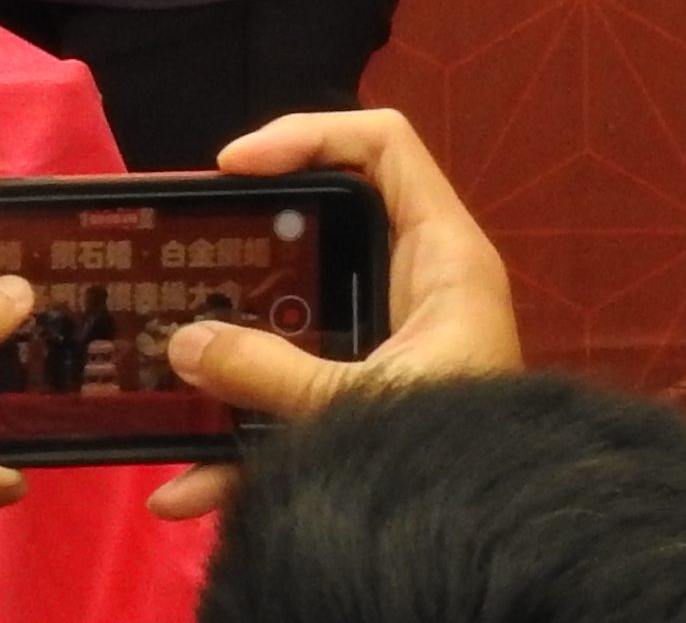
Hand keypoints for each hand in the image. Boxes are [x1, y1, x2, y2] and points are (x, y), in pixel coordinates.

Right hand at [144, 110, 520, 521]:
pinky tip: (192, 483)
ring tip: (172, 348)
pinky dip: (243, 434)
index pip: (382, 144)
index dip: (307, 133)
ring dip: (236, 337)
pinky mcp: (368, 397)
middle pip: (324, 216)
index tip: (235, 167)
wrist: (512, 551)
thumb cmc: (470, 462)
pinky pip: (295, 390)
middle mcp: (417, 286)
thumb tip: (182, 343)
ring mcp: (392, 341)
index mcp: (442, 261)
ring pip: (297, 308)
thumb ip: (273, 373)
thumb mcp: (366, 405)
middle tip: (193, 245)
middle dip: (249, 234)